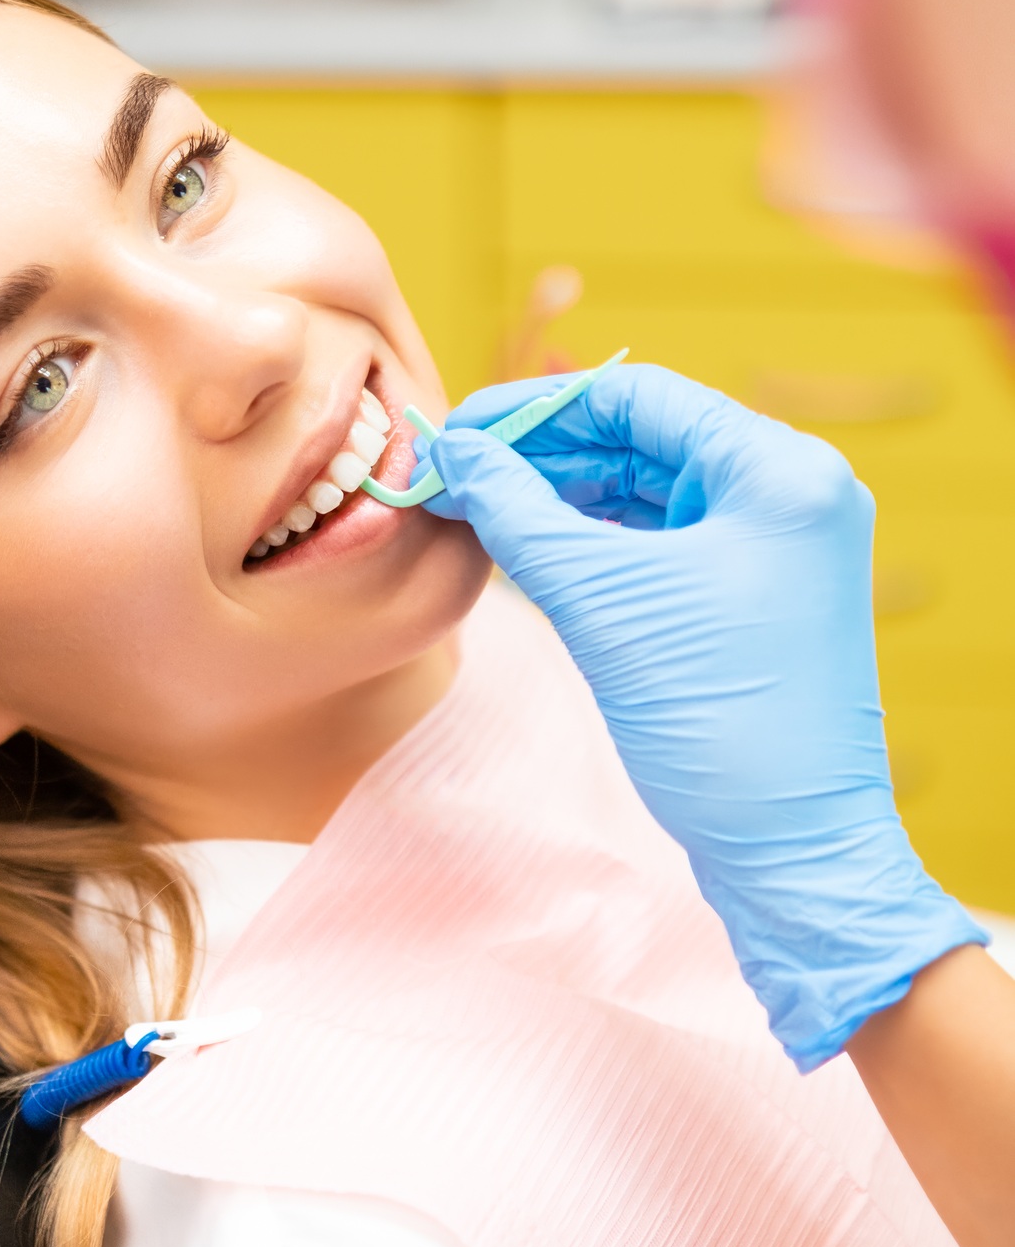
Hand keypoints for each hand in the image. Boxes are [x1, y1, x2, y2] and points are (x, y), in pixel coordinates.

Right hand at [419, 363, 983, 1069]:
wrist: (790, 852)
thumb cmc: (717, 723)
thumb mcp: (603, 604)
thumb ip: (520, 514)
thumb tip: (457, 454)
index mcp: (779, 471)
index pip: (639, 395)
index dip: (536, 407)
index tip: (460, 430)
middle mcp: (790, 492)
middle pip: (642, 438)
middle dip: (543, 453)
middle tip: (455, 471)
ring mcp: (775, 546)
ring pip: (647, 492)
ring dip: (561, 497)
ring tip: (477, 508)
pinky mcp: (752, 596)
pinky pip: (660, 542)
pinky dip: (593, 542)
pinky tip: (525, 547)